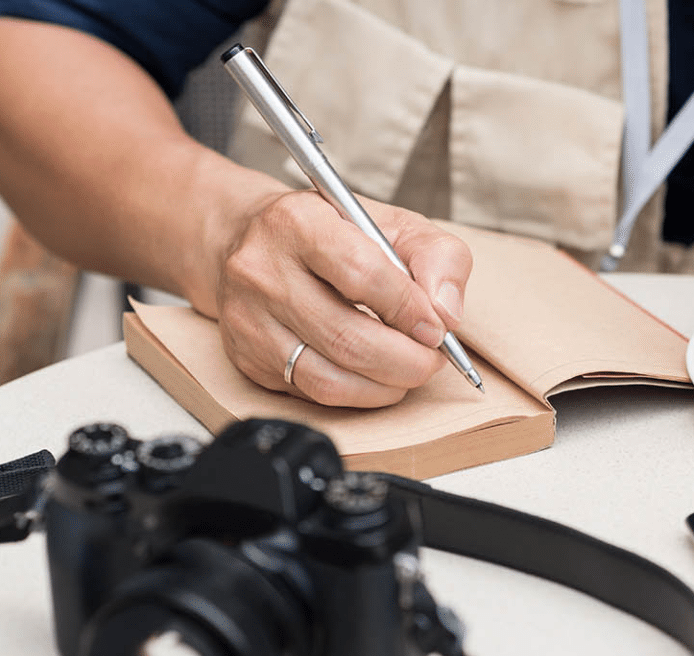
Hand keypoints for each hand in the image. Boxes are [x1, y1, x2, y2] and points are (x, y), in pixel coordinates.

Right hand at [214, 191, 472, 406]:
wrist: (249, 240)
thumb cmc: (333, 232)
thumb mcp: (393, 224)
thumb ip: (437, 256)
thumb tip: (447, 312)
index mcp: (299, 222)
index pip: (363, 274)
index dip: (409, 310)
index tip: (437, 328)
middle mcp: (262, 270)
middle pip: (347, 337)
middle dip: (406, 361)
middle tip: (432, 360)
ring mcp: (248, 318)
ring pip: (328, 378)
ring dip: (384, 386)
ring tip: (409, 371)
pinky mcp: (246, 357)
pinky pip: (311, 393)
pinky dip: (357, 394)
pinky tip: (375, 377)